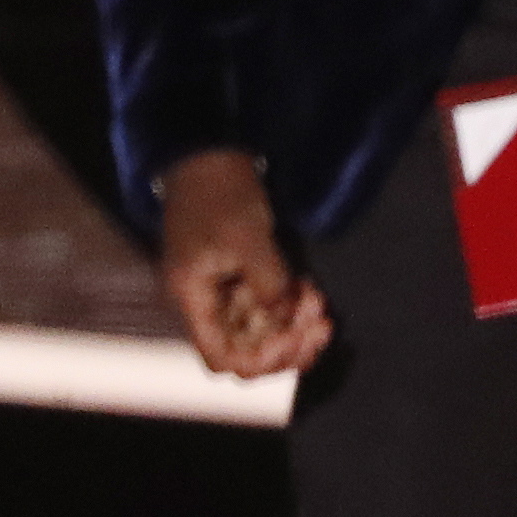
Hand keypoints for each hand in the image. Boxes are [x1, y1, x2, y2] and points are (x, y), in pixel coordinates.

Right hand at [154, 147, 332, 377]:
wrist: (211, 156)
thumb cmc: (221, 194)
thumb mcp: (246, 237)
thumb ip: (267, 283)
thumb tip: (286, 318)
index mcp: (194, 300)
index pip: (221, 358)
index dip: (259, 360)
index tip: (290, 335)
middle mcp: (208, 305)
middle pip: (247, 352)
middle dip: (288, 344)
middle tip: (322, 323)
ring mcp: (227, 294)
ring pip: (263, 333)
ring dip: (296, 326)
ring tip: (320, 305)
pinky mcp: (243, 279)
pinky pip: (270, 309)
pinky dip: (293, 307)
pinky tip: (313, 292)